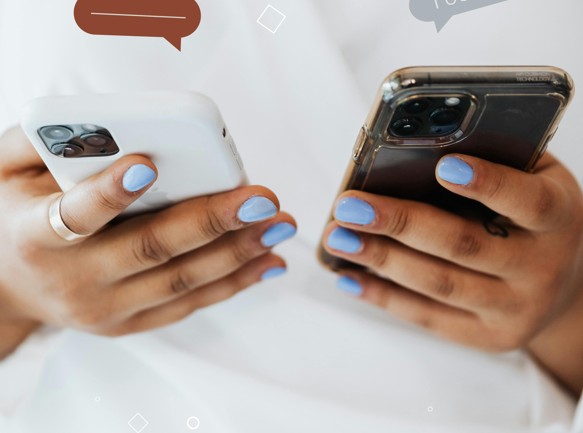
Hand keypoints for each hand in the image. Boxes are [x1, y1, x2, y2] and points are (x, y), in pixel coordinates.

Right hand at [0, 126, 295, 353]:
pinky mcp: (132, 323)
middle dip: (211, 222)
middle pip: (151, 249)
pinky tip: (268, 260)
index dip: (110, 193)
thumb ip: (43, 142)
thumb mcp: (4, 174)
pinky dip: (234, 282)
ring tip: (279, 225)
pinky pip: (190, 303)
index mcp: (37, 237)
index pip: (76, 216)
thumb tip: (102, 121)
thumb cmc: (13, 219)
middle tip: (261, 197)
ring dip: (238, 252)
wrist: (6, 290)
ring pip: (182, 281)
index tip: (147, 164)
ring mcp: (108, 310)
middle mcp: (76, 280)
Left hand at [322, 153, 582, 390]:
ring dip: (381, 259)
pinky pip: (428, 317)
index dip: (486, 184)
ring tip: (338, 237)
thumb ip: (493, 161)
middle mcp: (542, 268)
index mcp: (557, 217)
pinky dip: (383, 295)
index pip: (526, 201)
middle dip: (399, 223)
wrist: (565, 284)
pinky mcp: (487, 336)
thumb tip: (416, 147)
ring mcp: (515, 309)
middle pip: (463, 245)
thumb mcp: (532, 178)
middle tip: (350, 206)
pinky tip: (349, 274)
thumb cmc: (532, 217)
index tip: (442, 165)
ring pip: (438, 284)